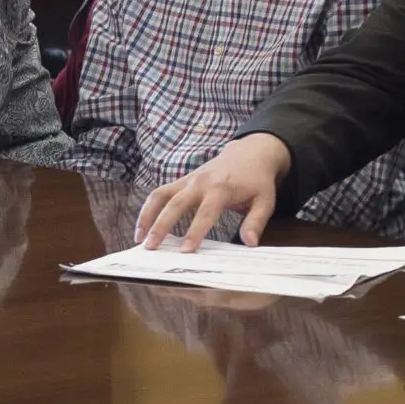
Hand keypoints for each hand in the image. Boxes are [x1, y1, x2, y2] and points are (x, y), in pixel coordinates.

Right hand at [135, 134, 292, 251]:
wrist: (250, 153)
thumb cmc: (257, 180)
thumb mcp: (265, 200)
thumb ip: (256, 222)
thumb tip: (249, 243)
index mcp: (221, 188)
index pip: (205, 212)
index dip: (195, 232)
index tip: (185, 251)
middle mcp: (200, 182)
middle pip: (175, 204)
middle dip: (161, 225)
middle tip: (150, 247)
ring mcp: (188, 180)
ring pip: (160, 195)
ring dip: (147, 216)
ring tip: (139, 238)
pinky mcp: (182, 181)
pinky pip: (160, 193)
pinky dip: (148, 209)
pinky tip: (143, 227)